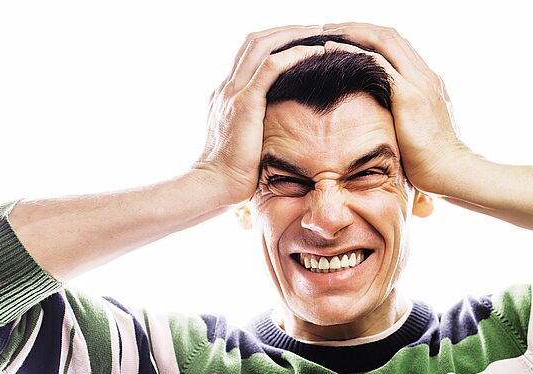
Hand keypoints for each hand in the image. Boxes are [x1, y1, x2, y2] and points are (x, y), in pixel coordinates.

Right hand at [191, 25, 325, 203]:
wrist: (214, 186)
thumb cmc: (233, 174)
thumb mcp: (244, 144)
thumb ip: (256, 129)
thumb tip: (275, 133)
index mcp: (227, 94)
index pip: (249, 54)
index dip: (275, 41)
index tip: (300, 40)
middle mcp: (228, 87)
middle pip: (255, 41)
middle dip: (286, 30)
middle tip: (314, 29)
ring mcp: (233, 93)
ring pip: (262, 46)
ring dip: (293, 35)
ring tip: (319, 33)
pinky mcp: (244, 104)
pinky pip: (270, 68)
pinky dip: (293, 55)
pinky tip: (314, 53)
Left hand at [320, 23, 472, 196]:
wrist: (451, 171)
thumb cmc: (433, 160)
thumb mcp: (417, 130)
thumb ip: (403, 116)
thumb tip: (383, 120)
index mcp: (427, 81)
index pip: (397, 46)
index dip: (370, 36)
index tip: (346, 37)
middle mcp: (424, 75)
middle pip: (389, 35)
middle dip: (357, 27)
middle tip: (329, 28)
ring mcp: (419, 83)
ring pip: (383, 41)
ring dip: (353, 32)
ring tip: (327, 32)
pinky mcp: (409, 96)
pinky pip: (378, 63)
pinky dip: (355, 52)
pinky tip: (335, 51)